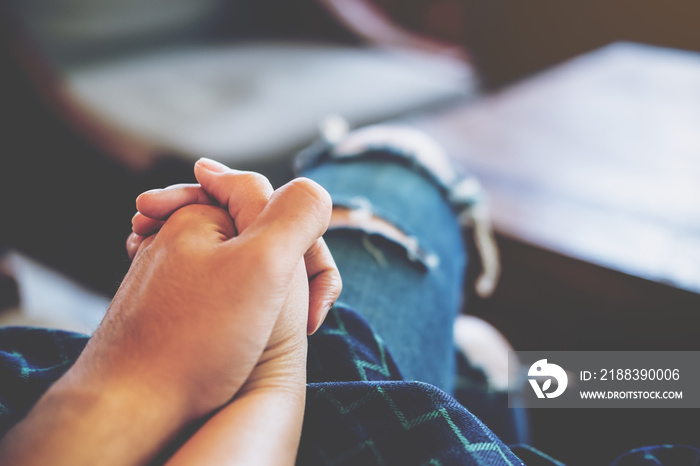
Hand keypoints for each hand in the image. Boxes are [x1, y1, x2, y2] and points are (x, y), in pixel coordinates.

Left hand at [0, 177, 330, 465]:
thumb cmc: (200, 338)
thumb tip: (315, 191)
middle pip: (261, 238)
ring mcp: (171, 273)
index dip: (303, 247)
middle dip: (288, 272)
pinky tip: (240, 337)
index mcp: (201, 213)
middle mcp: (179, 236)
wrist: (132, 407)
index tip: (301, 297)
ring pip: (242, 269)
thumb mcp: (265, 264)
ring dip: (267, 295)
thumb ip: (298, 214)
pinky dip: (241, 310)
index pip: (276, 205)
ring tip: (265, 331)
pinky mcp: (167, 306)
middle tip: (298, 317)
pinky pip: (219, 293)